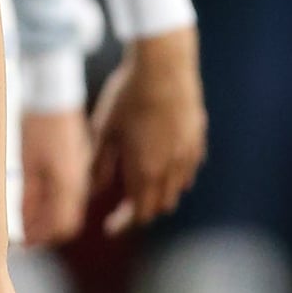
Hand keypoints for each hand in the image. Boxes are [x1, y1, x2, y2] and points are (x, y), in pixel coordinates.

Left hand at [18, 106, 89, 247]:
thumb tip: (25, 225)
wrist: (53, 90)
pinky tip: (39, 194)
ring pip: (71, 206)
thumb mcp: (26, 162)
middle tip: (24, 233)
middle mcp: (81, 181)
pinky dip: (56, 200)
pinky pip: (72, 191)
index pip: (62, 226)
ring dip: (50, 216)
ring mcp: (83, 170)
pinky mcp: (79, 160)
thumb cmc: (37, 123)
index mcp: (68, 184)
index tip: (24, 243)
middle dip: (46, 230)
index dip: (42, 237)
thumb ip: (28, 196)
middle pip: (68, 220)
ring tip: (27, 215)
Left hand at [89, 24, 206, 236]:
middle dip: (140, 211)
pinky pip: (189, 168)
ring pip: (177, 189)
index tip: (110, 227)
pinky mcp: (198, 137)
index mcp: (146, 171)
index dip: (123, 224)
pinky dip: (175, 176)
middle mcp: (172, 168)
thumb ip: (99, 166)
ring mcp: (189, 154)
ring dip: (159, 195)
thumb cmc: (128, 95)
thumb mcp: (104, 131)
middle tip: (122, 208)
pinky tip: (164, 164)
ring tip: (142, 187)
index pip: (138, 214)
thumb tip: (92, 191)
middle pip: (160, 206)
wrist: (163, 65)